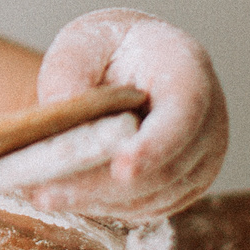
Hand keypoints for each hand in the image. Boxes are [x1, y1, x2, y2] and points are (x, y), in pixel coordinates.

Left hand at [25, 8, 225, 219]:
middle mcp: (208, 121)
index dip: (155, 147)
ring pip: (153, 197)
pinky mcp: (182, 184)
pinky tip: (65, 197)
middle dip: (103, 186)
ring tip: (41, 195)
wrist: (129, 60)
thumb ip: (71, 73)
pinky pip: (146, 207)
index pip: (183, 117)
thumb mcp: (82, 42)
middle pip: (165, 169)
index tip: (121, 168)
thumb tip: (57, 112)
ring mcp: (200, 158)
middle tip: (46, 191)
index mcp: (189, 73)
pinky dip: (104, 207)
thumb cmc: (106, 48)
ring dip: (96, 202)